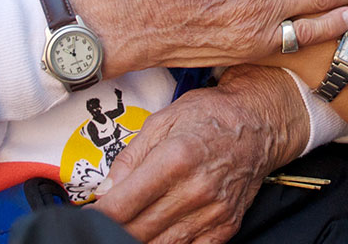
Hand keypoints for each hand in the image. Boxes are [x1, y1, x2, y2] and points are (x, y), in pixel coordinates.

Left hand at [95, 66, 306, 243]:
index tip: (87, 216)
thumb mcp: (162, 120)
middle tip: (102, 224)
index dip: (98, 216)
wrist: (259, 122)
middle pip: (138, 230)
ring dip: (138, 239)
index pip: (122, 205)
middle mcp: (196, 189)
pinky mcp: (226, 225)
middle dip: (113, 229)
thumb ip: (130, 157)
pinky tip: (158, 234)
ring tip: (127, 229)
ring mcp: (214, 211)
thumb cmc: (210, 115)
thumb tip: (105, 191)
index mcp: (175, 158)